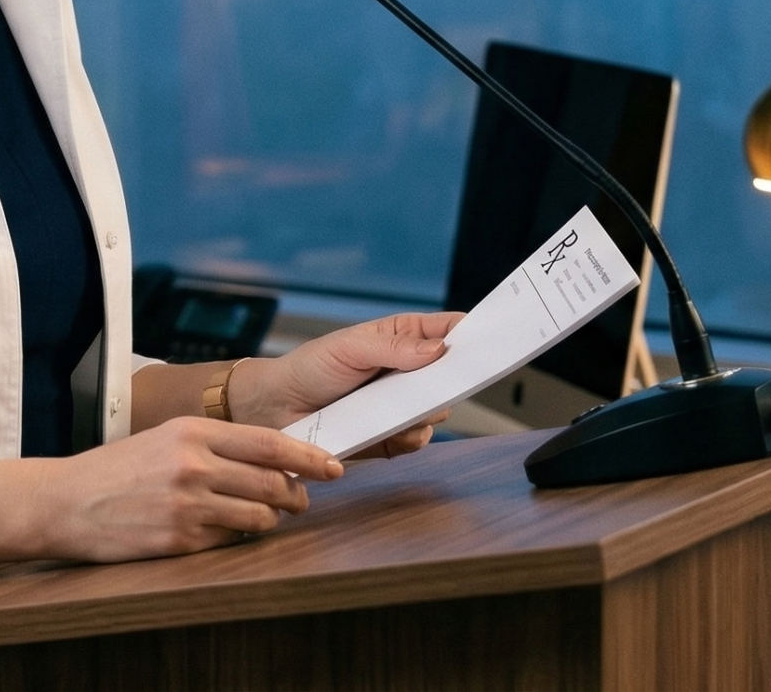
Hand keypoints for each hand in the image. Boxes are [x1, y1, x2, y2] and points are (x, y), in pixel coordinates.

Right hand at [34, 417, 343, 562]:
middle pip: (272, 481)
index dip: (307, 456)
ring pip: (259, 516)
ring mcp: (187, 505)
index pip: (268, 442)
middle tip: (301, 499)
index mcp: (190, 431)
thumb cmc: (116, 470)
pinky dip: (236, 537)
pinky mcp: (179, 540)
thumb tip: (271, 459)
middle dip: (296, 494)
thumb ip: (213, 445)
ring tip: (262, 516)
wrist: (64, 501)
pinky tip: (222, 529)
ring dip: (270, 519)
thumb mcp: (163, 439)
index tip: (332, 465)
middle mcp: (192, 465)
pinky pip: (230, 541)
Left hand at [228, 311, 463, 458]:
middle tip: (446, 382)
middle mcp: (408, 372)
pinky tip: (389, 430)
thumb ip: (394, 348)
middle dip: (455, 379)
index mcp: (403, 338)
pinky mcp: (392, 437)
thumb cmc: (311, 367)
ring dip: (426, 411)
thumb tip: (438, 350)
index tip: (493, 338)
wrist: (278, 408)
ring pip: (439, 411)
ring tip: (399, 407)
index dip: (473, 334)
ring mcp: (402, 405)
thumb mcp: (350, 347)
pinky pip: (417, 439)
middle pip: (453, 375)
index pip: (449, 331)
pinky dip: (408, 436)